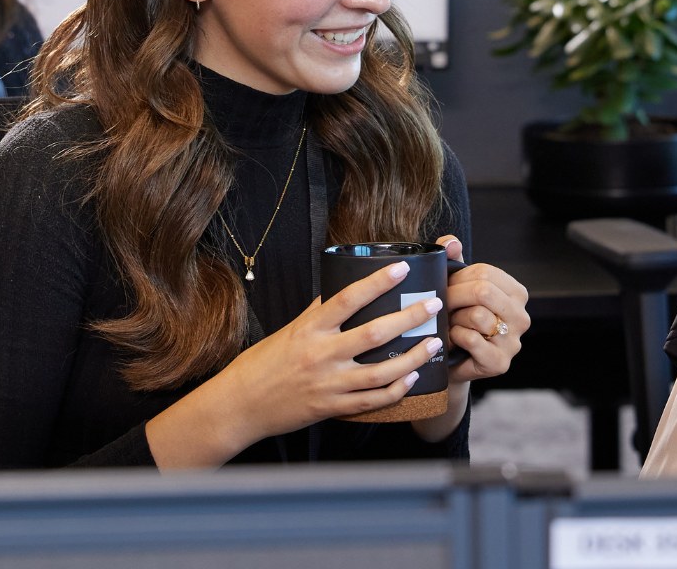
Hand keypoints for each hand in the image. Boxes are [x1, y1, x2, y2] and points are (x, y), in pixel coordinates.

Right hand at [220, 260, 443, 444]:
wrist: (242, 403)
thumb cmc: (264, 362)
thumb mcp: (290, 330)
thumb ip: (318, 313)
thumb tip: (343, 292)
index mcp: (310, 329)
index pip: (349, 299)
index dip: (377, 282)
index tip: (401, 269)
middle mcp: (322, 354)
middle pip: (375, 333)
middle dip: (409, 318)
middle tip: (433, 305)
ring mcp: (329, 384)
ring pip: (382, 372)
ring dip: (413, 357)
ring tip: (434, 344)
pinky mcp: (333, 408)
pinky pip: (373, 400)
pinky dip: (396, 389)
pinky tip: (413, 378)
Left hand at [436, 234, 528, 382]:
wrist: (448, 358)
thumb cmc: (454, 316)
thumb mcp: (456, 285)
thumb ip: (453, 260)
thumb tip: (451, 242)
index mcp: (516, 293)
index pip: (485, 272)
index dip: (458, 277)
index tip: (446, 286)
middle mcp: (521, 317)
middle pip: (483, 291)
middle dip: (454, 296)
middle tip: (441, 304)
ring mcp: (514, 342)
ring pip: (477, 315)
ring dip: (454, 319)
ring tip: (449, 323)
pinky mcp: (500, 363)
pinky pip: (472, 339)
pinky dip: (455, 336)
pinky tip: (452, 339)